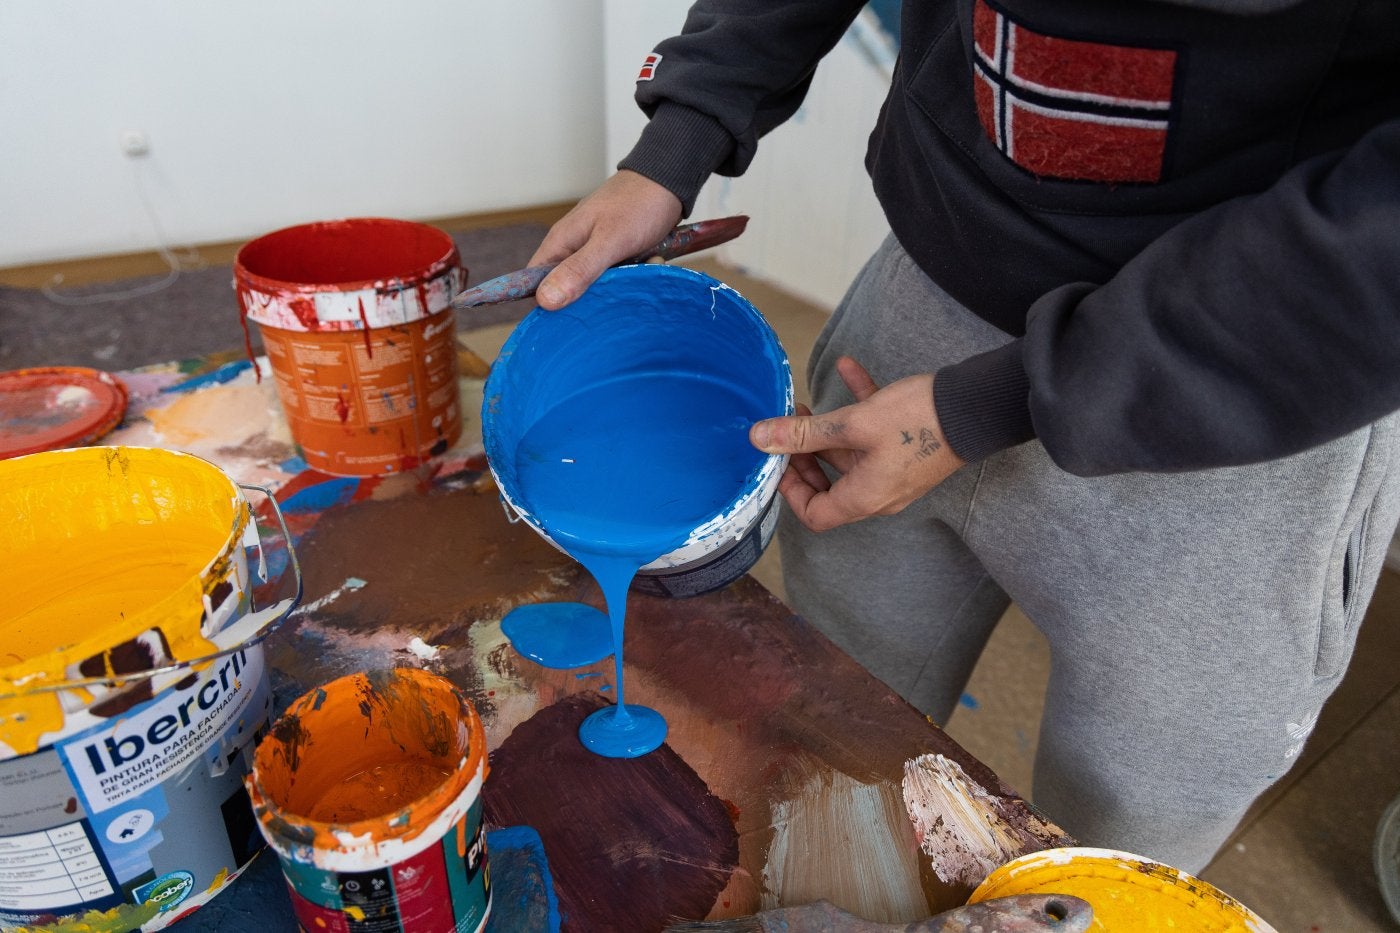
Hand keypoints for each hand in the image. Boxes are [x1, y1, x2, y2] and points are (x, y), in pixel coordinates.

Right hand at [531, 170, 682, 308]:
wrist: (668, 179)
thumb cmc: (637, 205)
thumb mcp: (609, 240)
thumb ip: (579, 269)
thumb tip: (544, 300)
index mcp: (561, 242)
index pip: (536, 283)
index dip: (546, 304)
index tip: (568, 320)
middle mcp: (573, 248)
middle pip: (569, 289)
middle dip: (594, 296)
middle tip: (618, 289)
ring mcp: (595, 250)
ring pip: (598, 285)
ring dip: (620, 284)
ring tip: (641, 268)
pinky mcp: (615, 253)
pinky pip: (618, 275)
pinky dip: (634, 273)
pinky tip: (650, 261)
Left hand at [749, 356, 964, 531]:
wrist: (976, 406)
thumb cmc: (918, 421)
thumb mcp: (853, 424)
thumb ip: (805, 434)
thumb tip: (760, 438)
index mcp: (865, 497)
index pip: (815, 514)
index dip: (790, 492)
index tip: (776, 461)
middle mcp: (879, 492)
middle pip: (828, 485)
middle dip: (802, 457)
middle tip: (785, 432)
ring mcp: (894, 470)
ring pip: (848, 456)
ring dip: (824, 432)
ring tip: (805, 402)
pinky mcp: (906, 448)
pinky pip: (873, 434)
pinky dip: (857, 407)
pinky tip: (847, 368)